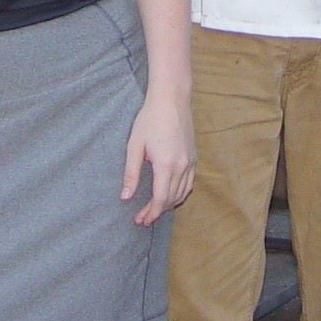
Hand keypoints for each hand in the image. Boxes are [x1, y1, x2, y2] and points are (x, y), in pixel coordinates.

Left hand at [122, 87, 194, 225]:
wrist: (171, 99)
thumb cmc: (150, 119)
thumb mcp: (134, 145)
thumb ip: (131, 173)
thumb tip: (125, 197)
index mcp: (166, 165)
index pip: (160, 199)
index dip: (150, 213)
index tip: (139, 220)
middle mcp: (182, 166)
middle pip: (172, 199)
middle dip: (157, 212)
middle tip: (142, 218)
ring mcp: (191, 162)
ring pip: (182, 193)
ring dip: (169, 204)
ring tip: (154, 209)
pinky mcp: (194, 157)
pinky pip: (189, 183)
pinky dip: (179, 193)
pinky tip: (169, 194)